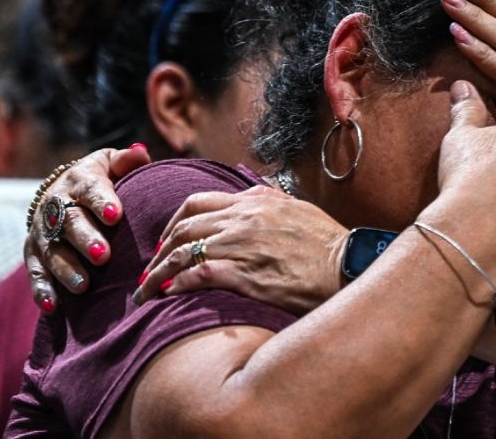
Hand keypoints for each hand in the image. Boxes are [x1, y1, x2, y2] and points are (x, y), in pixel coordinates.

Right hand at [24, 144, 150, 312]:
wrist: (63, 194)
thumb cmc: (101, 180)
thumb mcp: (111, 164)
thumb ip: (126, 161)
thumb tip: (141, 153)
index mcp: (79, 181)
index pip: (91, 190)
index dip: (102, 202)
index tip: (117, 215)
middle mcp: (56, 206)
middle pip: (69, 223)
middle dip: (85, 239)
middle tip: (104, 255)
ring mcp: (43, 232)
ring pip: (52, 251)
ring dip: (67, 269)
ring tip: (84, 286)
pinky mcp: (34, 254)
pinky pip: (35, 273)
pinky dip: (42, 289)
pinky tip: (52, 305)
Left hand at [133, 186, 347, 313]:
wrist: (349, 265)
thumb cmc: (328, 244)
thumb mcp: (297, 209)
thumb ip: (269, 202)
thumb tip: (251, 199)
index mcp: (255, 200)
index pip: (198, 202)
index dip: (173, 223)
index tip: (167, 241)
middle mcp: (244, 217)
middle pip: (183, 227)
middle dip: (159, 249)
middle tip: (150, 269)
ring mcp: (242, 244)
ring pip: (183, 252)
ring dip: (158, 272)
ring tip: (147, 291)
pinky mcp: (245, 274)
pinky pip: (197, 275)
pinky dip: (177, 284)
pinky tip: (169, 295)